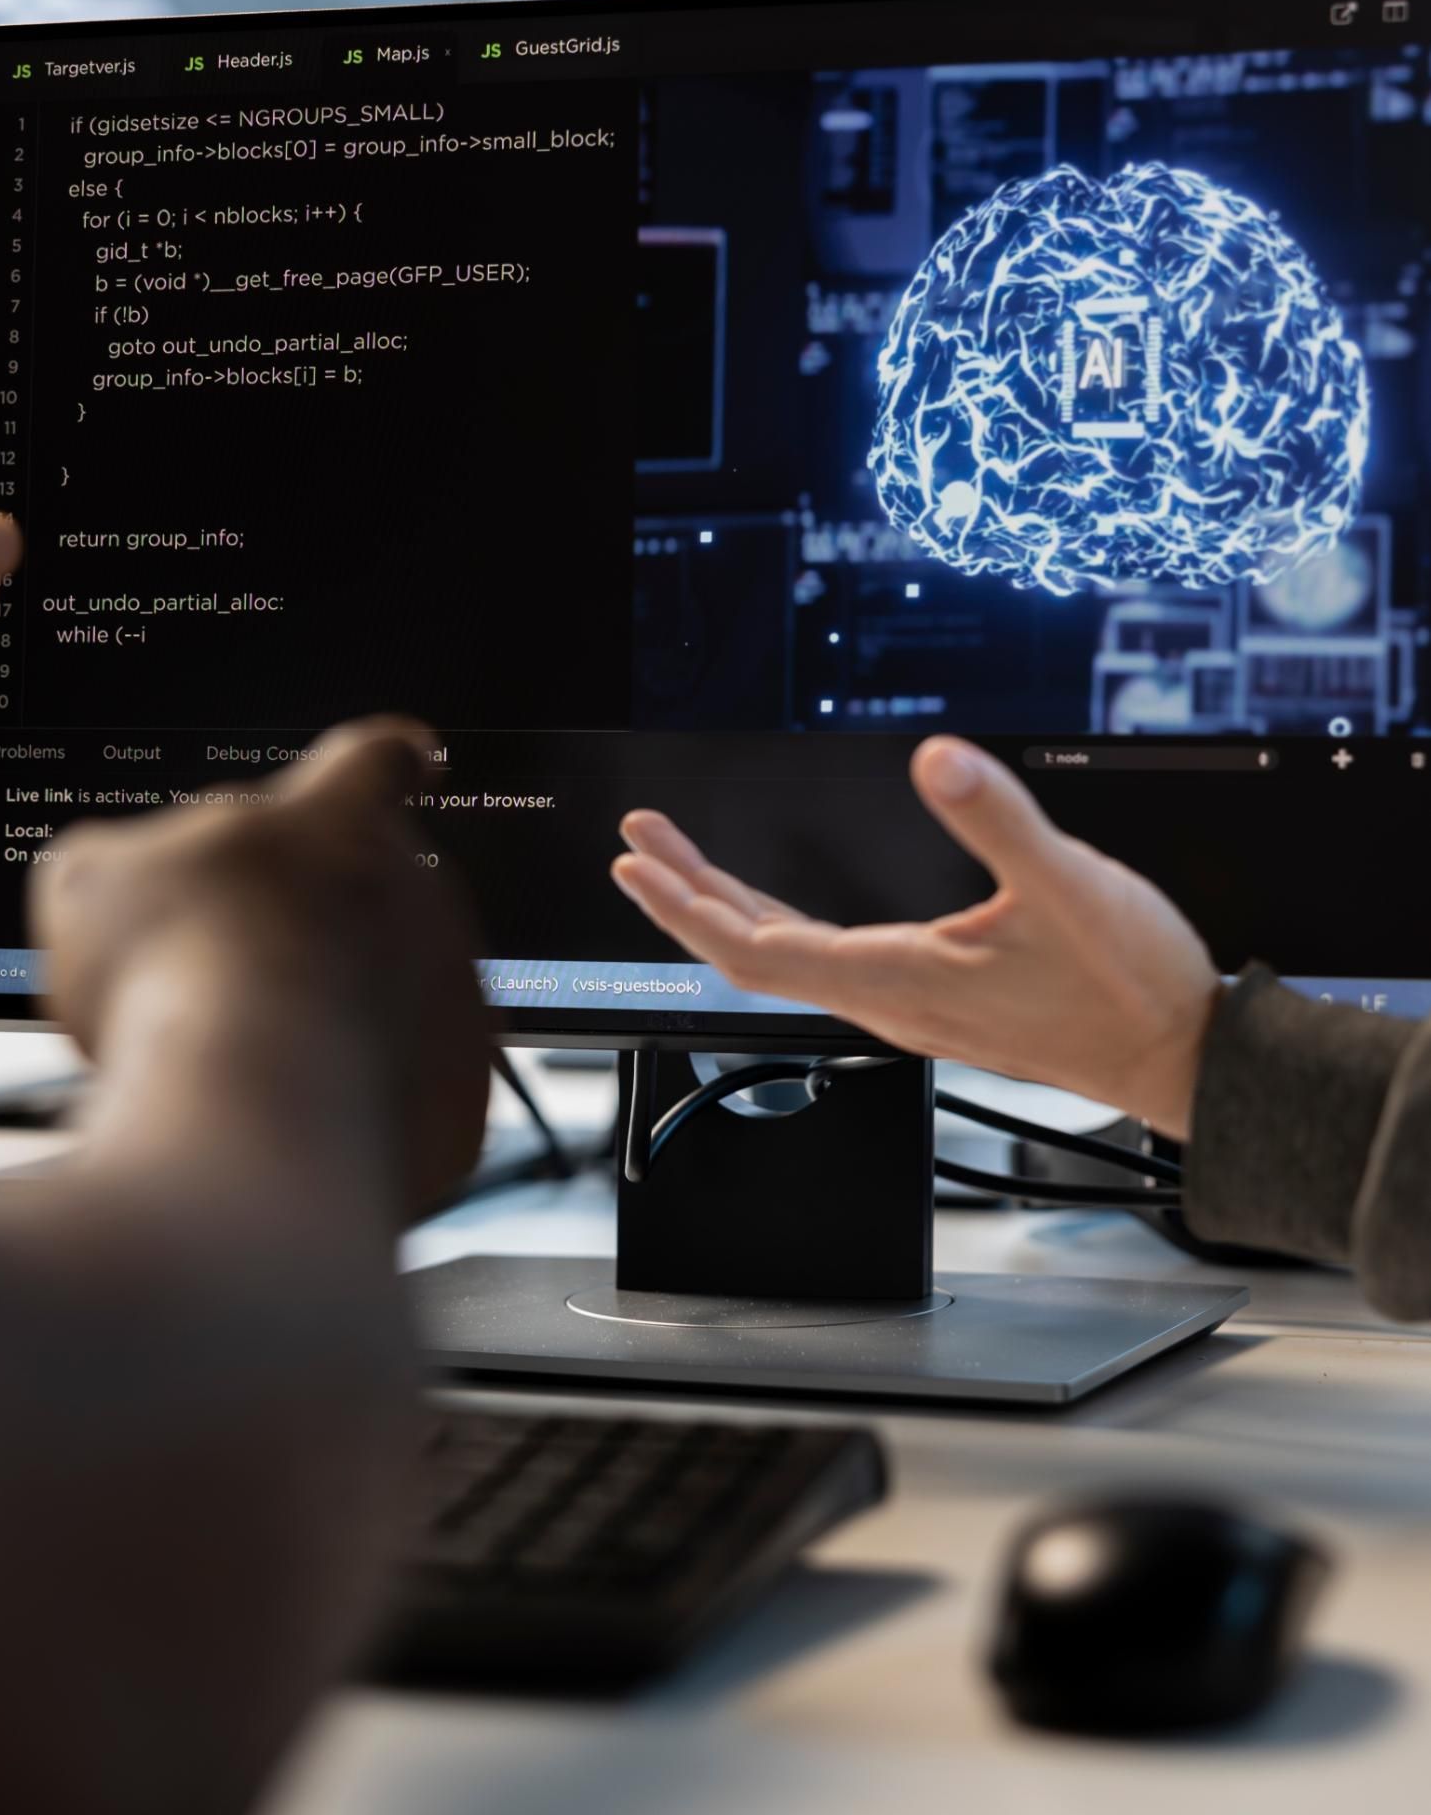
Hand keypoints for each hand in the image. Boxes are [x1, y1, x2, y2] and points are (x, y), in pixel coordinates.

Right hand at [33, 718, 489, 1217]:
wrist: (254, 1103)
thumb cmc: (177, 973)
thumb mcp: (93, 884)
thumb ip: (118, 861)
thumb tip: (116, 878)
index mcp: (335, 817)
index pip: (372, 760)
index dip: (380, 762)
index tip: (405, 760)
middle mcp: (418, 891)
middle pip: (371, 895)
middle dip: (309, 934)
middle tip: (229, 978)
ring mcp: (452, 989)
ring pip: (395, 995)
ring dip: (332, 1019)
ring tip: (248, 1059)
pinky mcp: (460, 1089)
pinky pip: (406, 1088)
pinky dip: (355, 1101)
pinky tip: (290, 1116)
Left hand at [612, 737, 1220, 1137]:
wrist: (1179, 1054)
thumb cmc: (1127, 984)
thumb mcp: (1066, 885)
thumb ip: (998, 820)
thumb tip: (937, 759)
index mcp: (896, 977)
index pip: (755, 948)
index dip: (687, 904)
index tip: (636, 861)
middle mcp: (888, 1000)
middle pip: (754, 954)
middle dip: (688, 896)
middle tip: (639, 843)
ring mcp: (908, 1005)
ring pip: (789, 961)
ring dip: (730, 910)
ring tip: (687, 864)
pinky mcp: (934, 999)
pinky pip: (829, 965)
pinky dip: (782, 928)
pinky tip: (783, 909)